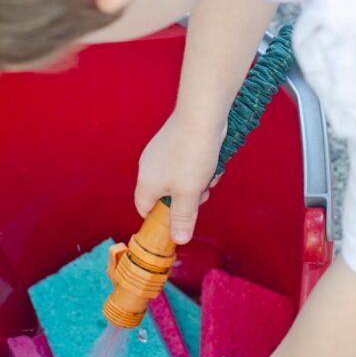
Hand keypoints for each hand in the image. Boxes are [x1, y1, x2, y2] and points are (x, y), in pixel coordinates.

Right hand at [135, 113, 225, 243]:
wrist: (200, 116)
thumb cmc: (191, 156)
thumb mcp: (189, 194)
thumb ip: (183, 218)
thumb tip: (179, 240)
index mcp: (146, 183)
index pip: (144, 209)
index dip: (161, 217)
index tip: (180, 218)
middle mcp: (148, 167)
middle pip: (165, 195)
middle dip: (186, 198)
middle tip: (201, 193)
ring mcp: (160, 153)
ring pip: (178, 178)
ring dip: (196, 182)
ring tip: (209, 174)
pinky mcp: (173, 142)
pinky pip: (185, 162)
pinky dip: (198, 165)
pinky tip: (211, 160)